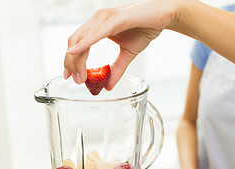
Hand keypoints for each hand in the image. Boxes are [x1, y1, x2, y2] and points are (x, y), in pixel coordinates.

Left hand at [64, 0, 179, 88]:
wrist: (165, 15)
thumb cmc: (146, 28)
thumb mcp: (128, 54)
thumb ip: (116, 69)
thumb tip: (108, 86)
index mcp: (97, 25)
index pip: (76, 43)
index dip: (70, 60)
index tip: (69, 76)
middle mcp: (97, 19)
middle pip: (74, 41)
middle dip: (70, 63)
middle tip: (74, 80)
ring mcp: (105, 17)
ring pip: (81, 39)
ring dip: (77, 60)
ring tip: (79, 77)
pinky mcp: (115, 18)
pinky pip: (96, 34)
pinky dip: (84, 44)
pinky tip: (75, 53)